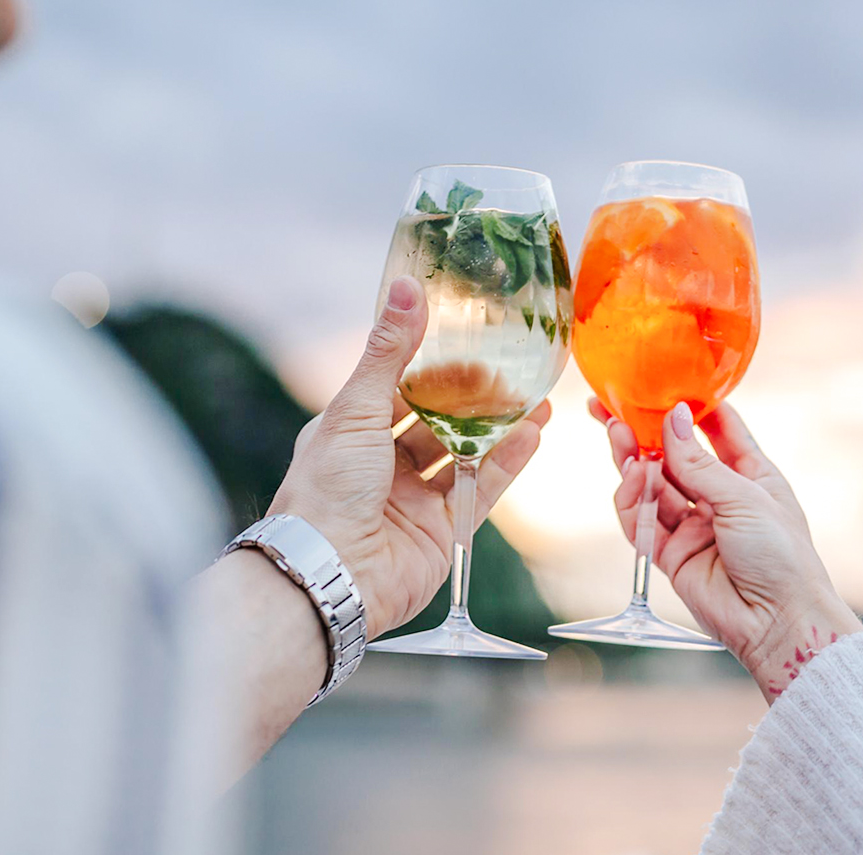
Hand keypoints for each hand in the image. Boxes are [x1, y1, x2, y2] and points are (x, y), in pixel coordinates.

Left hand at [269, 276, 550, 639]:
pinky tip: (532, 434)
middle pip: (435, 421)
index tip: (469, 341)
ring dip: (497, 427)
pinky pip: (480, 491)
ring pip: (463, 454)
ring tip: (535, 398)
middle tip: (509, 369)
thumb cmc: (327, 489)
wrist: (330, 574)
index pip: (397, 388)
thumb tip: (405, 287)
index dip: (432, 366)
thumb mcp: (356, 409)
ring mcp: (412, 499)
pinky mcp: (441, 531)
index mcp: (350, 432)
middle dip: (472, 397)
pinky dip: (506, 463)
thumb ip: (388, 351)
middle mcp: (380, 465)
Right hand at [593, 398, 860, 701]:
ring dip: (632, 460)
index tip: (660, 382)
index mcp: (750, 475)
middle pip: (672, 455)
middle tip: (609, 407)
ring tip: (616, 434)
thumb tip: (673, 416)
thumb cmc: (781, 555)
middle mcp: (719, 496)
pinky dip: (631, 499)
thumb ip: (700, 461)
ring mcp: (693, 525)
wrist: (778, 623)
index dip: (689, 406)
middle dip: (642, 431)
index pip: (717, 428)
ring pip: (652, 485)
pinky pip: (641, 521)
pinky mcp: (671, 554)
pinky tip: (630, 478)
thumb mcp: (743, 497)